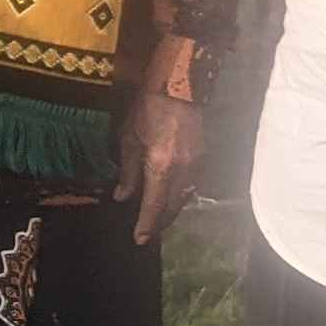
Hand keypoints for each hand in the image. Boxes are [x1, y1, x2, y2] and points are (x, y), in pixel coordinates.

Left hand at [115, 88, 207, 244]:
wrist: (179, 85)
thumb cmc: (147, 108)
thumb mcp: (129, 139)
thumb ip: (127, 171)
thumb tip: (123, 196)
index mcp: (161, 166)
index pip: (155, 205)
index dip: (147, 225)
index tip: (139, 239)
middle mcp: (183, 170)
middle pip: (173, 207)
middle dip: (160, 223)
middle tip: (146, 232)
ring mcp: (197, 164)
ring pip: (184, 198)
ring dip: (170, 210)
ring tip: (156, 218)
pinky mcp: (203, 157)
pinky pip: (191, 185)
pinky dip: (179, 195)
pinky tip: (169, 195)